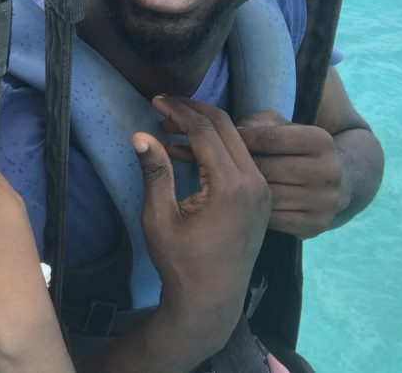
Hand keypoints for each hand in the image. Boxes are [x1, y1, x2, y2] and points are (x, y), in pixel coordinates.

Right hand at [135, 96, 271, 349]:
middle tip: (162, 105)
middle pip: (226, 126)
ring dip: (204, 126)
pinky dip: (216, 144)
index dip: (178, 110)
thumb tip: (139, 135)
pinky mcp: (261, 197)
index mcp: (231, 186)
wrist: (211, 301)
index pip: (205, 130)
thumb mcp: (159, 217)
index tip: (155, 101)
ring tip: (170, 124)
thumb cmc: (180, 262)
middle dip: (192, 110)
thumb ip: (155, 172)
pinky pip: (241, 156)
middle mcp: (254, 182)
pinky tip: (188, 147)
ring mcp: (262, 189)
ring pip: (236, 138)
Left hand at [233, 110, 348, 237]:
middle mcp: (329, 171)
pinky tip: (243, 204)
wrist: (335, 183)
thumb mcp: (283, 127)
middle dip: (240, 166)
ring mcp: (326, 201)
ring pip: (270, 196)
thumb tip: (234, 131)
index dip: (243, 138)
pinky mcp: (317, 224)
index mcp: (322, 142)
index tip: (222, 140)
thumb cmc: (295, 148)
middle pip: (269, 169)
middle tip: (217, 165)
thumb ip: (259, 123)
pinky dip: (257, 212)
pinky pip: (275, 219)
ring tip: (225, 184)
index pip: (272, 138)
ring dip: (244, 191)